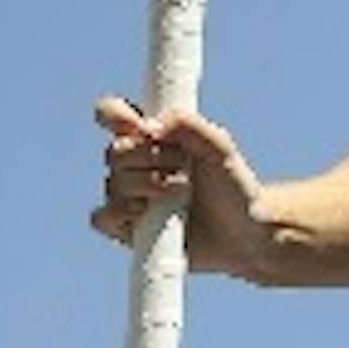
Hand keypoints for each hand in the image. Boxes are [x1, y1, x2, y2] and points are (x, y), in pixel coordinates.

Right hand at [92, 97, 267, 275]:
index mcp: (150, 139)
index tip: (139, 127)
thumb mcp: (219, 148)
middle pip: (115, 151)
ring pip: (113, 183)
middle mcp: (135, 166)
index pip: (113, 115)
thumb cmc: (233, 187)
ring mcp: (129, 198)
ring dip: (147, 184)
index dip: (114, 115)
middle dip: (150, 157)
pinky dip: (120, 212)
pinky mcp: (128, 230)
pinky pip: (103, 218)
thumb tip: (152, 126)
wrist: (245, 232)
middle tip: (183, 166)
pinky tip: (145, 211)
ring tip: (181, 192)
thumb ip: (189, 125)